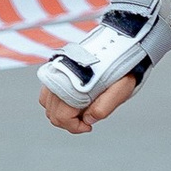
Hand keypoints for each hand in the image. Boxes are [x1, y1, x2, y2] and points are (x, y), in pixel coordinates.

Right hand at [38, 0, 170, 133]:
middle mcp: (60, 79)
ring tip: (81, 109)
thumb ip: (104, 108)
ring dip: (61, 112)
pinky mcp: (57, 68)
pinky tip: (73, 98)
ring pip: (47, 104)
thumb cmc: (123, 67)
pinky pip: (46, 91)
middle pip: (52, 114)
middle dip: (69, 122)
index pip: (61, 118)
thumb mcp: (120, 90)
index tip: (89, 126)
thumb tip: (88, 121)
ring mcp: (56, 73)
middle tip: (87, 119)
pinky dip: (55, 100)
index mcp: (74, 86)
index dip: (75, 127)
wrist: (122, 43)